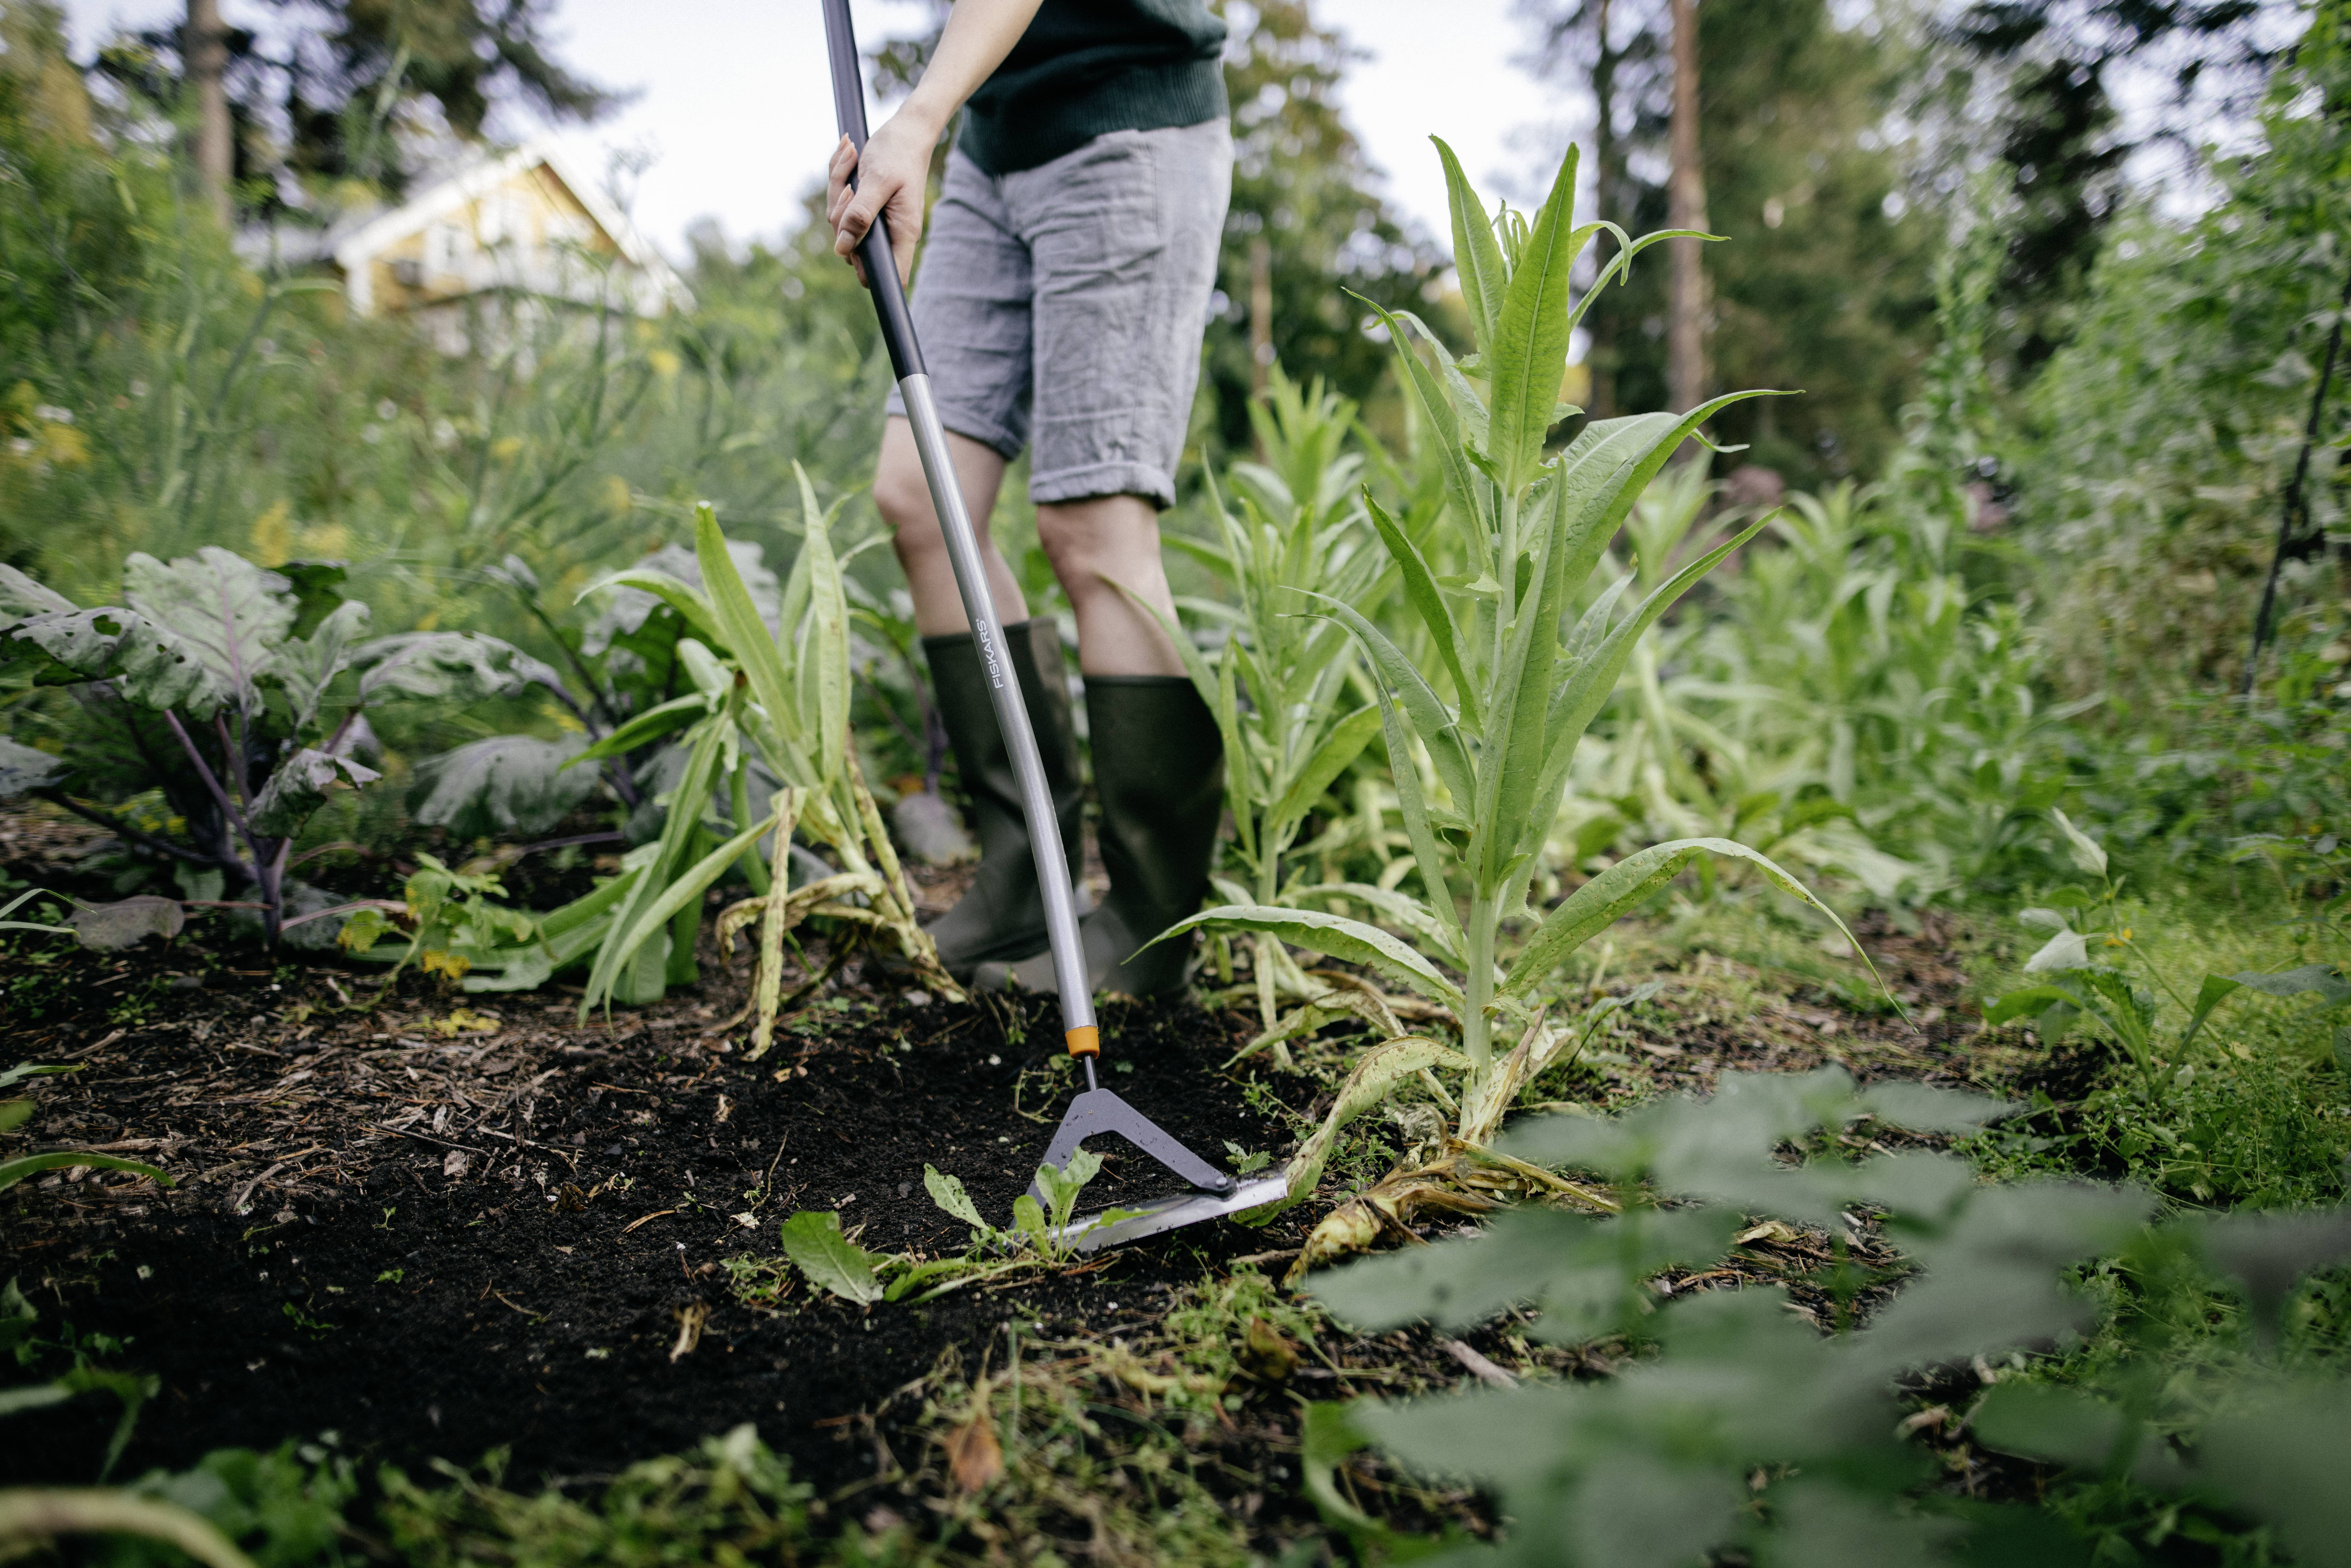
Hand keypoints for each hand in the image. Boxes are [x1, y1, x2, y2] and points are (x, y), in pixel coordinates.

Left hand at [827, 112, 934, 290]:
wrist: (904, 130)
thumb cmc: (897, 153)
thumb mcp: (878, 181)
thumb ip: (860, 215)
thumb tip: (842, 248)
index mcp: (901, 232)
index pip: (890, 274)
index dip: (868, 270)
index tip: (852, 241)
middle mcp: (889, 232)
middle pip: (852, 248)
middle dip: (841, 214)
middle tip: (851, 183)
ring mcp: (875, 221)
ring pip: (840, 223)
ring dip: (838, 188)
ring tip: (852, 158)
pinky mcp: (864, 208)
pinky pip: (840, 205)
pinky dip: (839, 179)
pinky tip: (850, 157)